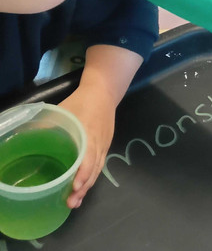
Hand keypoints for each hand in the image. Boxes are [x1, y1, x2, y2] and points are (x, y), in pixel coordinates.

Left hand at [58, 44, 142, 207]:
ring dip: (87, 186)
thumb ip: (46, 125)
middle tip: (71, 202)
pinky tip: (83, 187)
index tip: (74, 186)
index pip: (89, 157)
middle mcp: (98, 143)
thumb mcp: (63, 110)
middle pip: (94, 169)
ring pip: (98, 169)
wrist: (104, 91)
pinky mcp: (105, 146)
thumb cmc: (82, 101)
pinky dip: (92, 178)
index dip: (83, 173)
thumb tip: (24, 138)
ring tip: (75, 201)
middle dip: (83, 186)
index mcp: (89, 133)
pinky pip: (100, 165)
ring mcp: (103, 145)